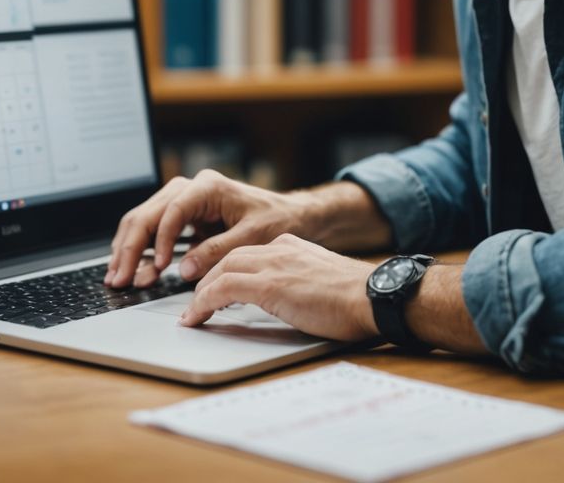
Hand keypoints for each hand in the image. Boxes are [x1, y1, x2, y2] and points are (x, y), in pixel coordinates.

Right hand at [105, 170, 313, 288]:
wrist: (290, 216)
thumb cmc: (276, 220)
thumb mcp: (252, 237)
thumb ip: (218, 251)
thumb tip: (184, 269)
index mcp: (209, 187)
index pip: (173, 210)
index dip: (162, 239)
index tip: (160, 266)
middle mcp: (192, 189)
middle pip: (149, 213)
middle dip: (131, 247)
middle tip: (120, 277)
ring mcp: (185, 201)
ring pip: (145, 220)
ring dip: (129, 249)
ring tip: (119, 277)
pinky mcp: (184, 217)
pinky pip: (154, 230)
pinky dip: (142, 250)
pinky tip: (135, 270)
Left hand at [179, 233, 377, 341]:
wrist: (372, 297)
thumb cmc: (354, 297)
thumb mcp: (319, 280)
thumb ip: (298, 281)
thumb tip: (287, 300)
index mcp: (291, 246)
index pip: (247, 253)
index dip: (226, 271)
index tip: (215, 288)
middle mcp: (279, 249)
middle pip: (228, 258)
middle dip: (207, 279)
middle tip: (195, 301)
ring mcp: (273, 265)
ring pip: (221, 270)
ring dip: (200, 292)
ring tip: (191, 313)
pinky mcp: (270, 286)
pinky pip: (223, 289)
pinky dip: (204, 302)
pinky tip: (196, 317)